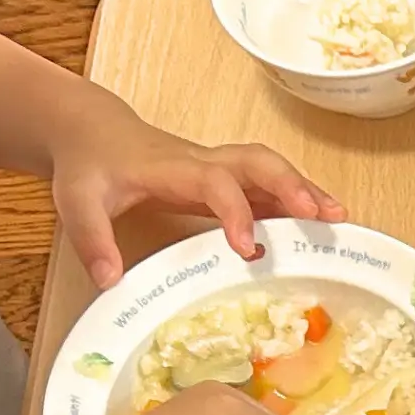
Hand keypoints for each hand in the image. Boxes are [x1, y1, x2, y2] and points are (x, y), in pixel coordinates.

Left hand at [47, 95, 343, 294]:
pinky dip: (296, 200)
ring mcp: (217, 168)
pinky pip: (266, 185)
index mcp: (172, 167)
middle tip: (321, 217)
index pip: (214, 180)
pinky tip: (319, 223)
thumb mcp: (76, 201)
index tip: (248, 247)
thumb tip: (110, 281)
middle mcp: (203, 161)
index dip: (235, 210)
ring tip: (338, 220)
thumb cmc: (89, 165)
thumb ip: (91, 239)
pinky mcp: (224, 179)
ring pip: (270, 170)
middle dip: (291, 186)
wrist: (93, 133)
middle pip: (257, 162)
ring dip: (304, 191)